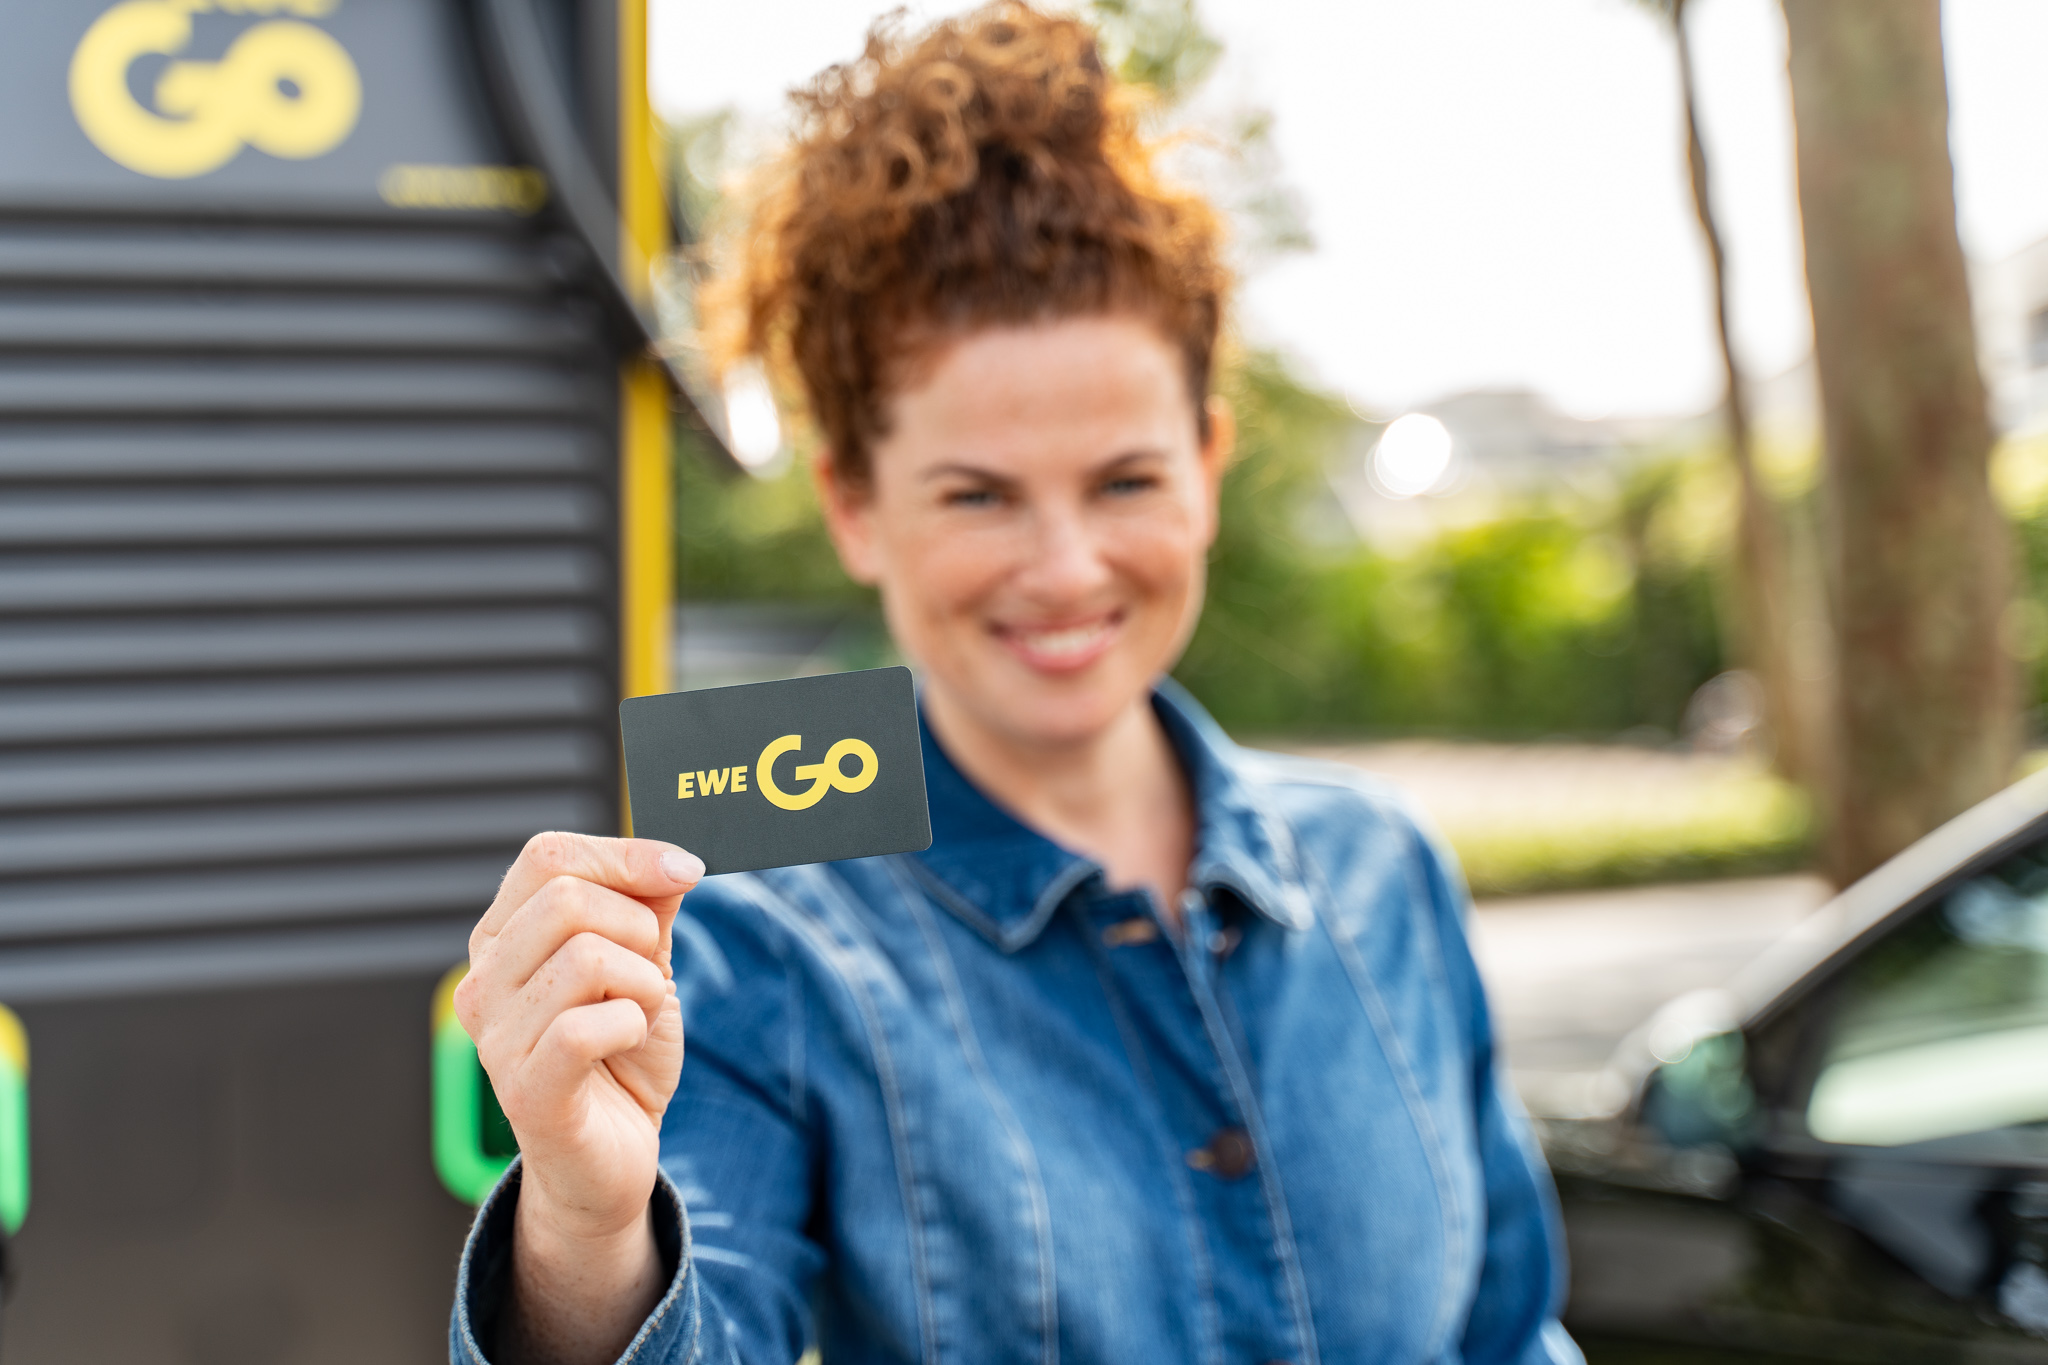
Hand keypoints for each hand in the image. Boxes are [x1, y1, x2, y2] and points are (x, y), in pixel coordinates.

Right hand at [455, 832, 702, 1361]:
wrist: (614, 1156)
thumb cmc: (621, 1055)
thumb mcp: (644, 964)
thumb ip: (649, 906)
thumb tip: (671, 855)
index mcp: (503, 939)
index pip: (547, 856)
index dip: (624, 854)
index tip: (684, 871)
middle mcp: (484, 983)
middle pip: (567, 899)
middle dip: (638, 926)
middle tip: (649, 972)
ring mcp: (496, 1039)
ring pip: (585, 957)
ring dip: (641, 981)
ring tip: (636, 1014)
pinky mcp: (526, 1090)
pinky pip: (589, 1025)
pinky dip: (632, 1024)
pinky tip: (627, 1045)